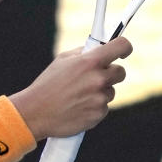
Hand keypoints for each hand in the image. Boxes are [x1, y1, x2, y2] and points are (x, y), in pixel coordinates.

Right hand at [10, 37, 130, 139]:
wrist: (36, 112)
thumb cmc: (47, 84)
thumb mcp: (62, 60)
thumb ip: (83, 54)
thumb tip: (98, 50)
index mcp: (90, 62)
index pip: (120, 46)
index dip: (125, 47)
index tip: (124, 50)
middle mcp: (98, 79)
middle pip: (120, 72)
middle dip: (110, 73)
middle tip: (96, 76)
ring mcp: (100, 98)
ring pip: (110, 91)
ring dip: (100, 91)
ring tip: (78, 95)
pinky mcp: (99, 114)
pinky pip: (104, 107)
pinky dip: (94, 107)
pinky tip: (78, 106)